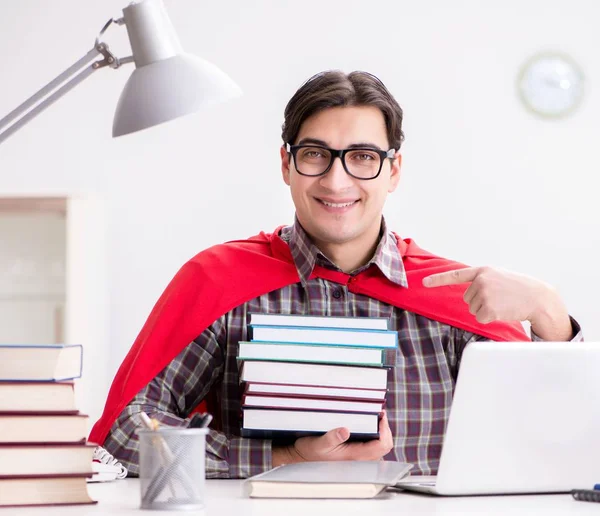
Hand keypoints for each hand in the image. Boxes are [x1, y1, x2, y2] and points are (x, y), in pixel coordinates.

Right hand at [272, 410, 393, 465]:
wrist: (302, 459)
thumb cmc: (310, 452)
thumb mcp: (318, 443)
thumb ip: (332, 437)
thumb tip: (345, 430)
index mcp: (354, 456)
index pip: (381, 445)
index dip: (385, 429)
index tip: (380, 415)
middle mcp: (359, 459)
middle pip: (385, 446)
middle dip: (386, 429)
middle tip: (379, 414)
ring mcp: (358, 459)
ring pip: (380, 447)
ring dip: (381, 432)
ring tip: (375, 418)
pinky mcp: (354, 456)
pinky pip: (372, 447)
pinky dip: (374, 436)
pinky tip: (368, 426)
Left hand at [422, 266, 571, 339]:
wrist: (538, 297)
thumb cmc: (518, 288)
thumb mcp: (498, 276)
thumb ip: (481, 280)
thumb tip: (467, 295)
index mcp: (482, 271)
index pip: (456, 275)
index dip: (438, 279)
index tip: (423, 282)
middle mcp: (481, 281)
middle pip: (467, 299)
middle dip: (481, 301)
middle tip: (499, 298)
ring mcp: (485, 294)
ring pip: (473, 310)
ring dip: (486, 310)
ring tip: (503, 303)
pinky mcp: (489, 309)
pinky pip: (480, 318)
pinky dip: (490, 318)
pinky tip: (503, 311)